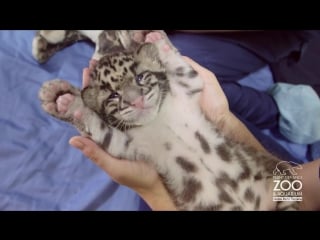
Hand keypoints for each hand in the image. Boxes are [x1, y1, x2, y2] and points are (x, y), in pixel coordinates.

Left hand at [69, 56, 230, 209]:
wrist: (162, 183)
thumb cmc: (137, 177)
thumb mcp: (115, 168)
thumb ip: (97, 155)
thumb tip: (72, 139)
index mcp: (104, 139)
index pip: (89, 114)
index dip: (83, 97)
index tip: (83, 77)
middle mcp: (115, 129)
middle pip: (102, 104)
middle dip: (98, 85)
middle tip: (95, 65)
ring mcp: (130, 126)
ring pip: (118, 103)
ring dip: (114, 85)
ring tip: (112, 66)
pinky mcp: (144, 125)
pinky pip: (135, 108)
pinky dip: (132, 94)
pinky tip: (133, 81)